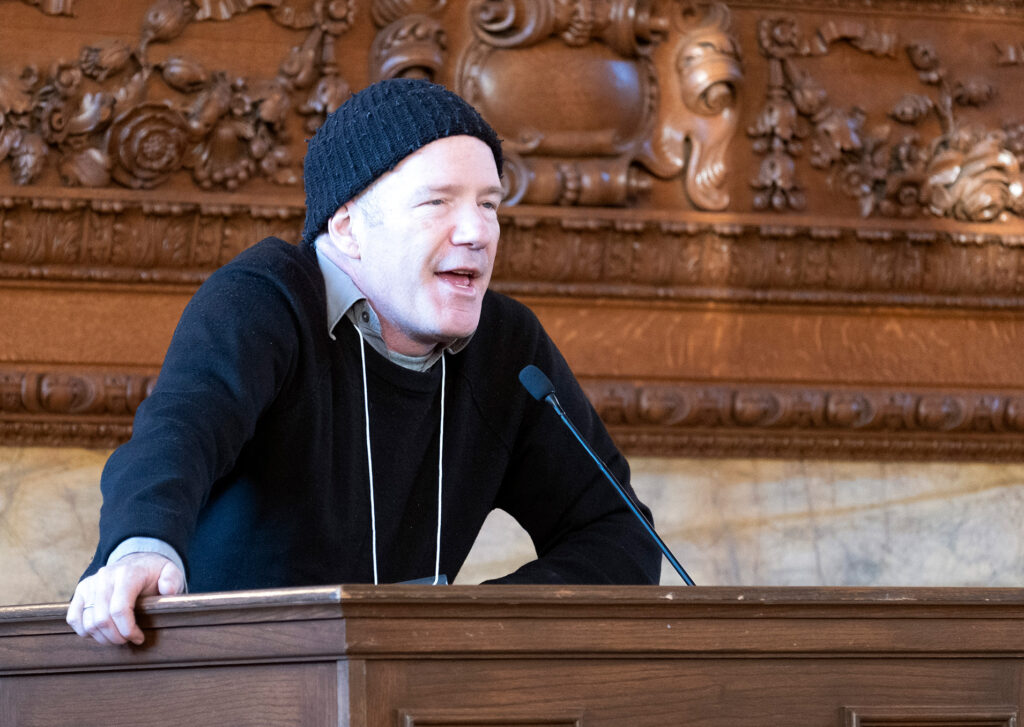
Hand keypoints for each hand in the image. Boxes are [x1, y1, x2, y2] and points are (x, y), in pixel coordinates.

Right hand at [66, 552, 184, 645]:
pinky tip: (100, 633)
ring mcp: (90, 583)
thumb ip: (172, 580)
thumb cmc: (155, 572)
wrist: (138, 561)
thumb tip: (168, 590)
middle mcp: (105, 577)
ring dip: (102, 637)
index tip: (139, 638)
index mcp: (128, 574)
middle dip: (116, 637)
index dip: (127, 630)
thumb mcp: (171, 572)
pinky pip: (74, 617)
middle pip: (102, 619)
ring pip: (87, 621)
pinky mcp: (81, 590)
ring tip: (117, 638)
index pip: (119, 609)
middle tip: (128, 641)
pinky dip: (84, 630)